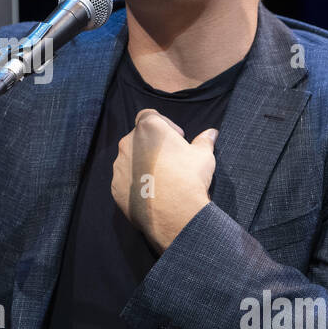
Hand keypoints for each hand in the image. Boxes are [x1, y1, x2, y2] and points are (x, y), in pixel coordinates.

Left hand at [111, 109, 216, 252]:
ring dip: (142, 164)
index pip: (149, 115)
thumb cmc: (189, 178)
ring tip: (161, 179)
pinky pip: (124, 180)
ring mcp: (119, 166)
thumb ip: (204, 141)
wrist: (175, 213)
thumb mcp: (203, 155)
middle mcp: (128, 143)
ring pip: (129, 159)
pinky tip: (152, 192)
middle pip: (138, 137)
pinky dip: (135, 183)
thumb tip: (211, 133)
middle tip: (170, 159)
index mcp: (149, 128)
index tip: (176, 138)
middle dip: (152, 145)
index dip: (163, 124)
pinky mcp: (115, 187)